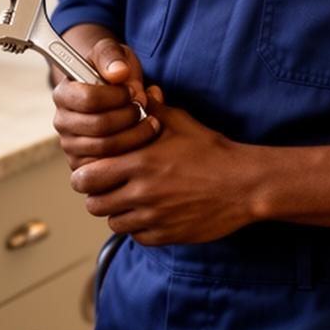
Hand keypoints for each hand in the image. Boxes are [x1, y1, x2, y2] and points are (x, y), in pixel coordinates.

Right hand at [51, 37, 158, 169]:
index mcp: (63, 94)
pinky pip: (110, 167)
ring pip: (106, 149)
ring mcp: (72, 146)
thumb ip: (112, 57)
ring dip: (136, 135)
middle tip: (144, 107)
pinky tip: (145, 138)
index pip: (88, 99)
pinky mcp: (86, 165)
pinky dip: (133, 154)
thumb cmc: (112, 71)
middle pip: (99, 126)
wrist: (114, 91)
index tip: (133, 90)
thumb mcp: (112, 53)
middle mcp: (62, 122)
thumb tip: (118, 73)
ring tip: (152, 121)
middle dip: (129, 116)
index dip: (117, 96)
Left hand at [71, 88, 260, 245]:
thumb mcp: (180, 123)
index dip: (85, 174)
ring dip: (117, 212)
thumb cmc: (212, 151)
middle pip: (93, 204)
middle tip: (108, 187)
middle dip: (97, 195)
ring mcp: (153, 217)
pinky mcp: (166, 235)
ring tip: (130, 200)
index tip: (93, 170)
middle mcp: (141, 193)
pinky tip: (150, 213)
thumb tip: (137, 92)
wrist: (244, 184)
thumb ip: (152, 110)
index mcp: (139, 162)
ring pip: (113, 222)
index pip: (86, 177)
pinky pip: (137, 237)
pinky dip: (138, 227)